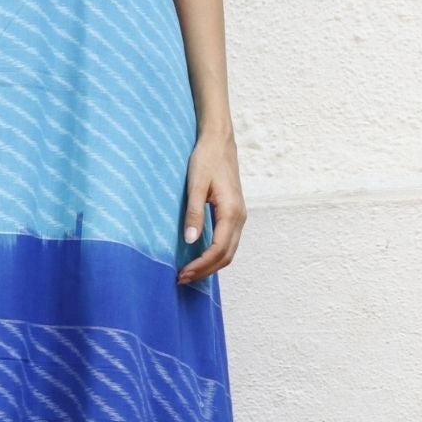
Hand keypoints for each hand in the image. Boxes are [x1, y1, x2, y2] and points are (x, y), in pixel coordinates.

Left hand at [177, 129, 246, 284]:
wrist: (219, 141)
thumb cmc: (206, 159)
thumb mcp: (196, 185)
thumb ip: (194, 213)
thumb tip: (190, 241)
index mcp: (231, 212)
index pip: (218, 250)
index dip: (201, 266)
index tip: (182, 274)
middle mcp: (240, 217)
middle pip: (226, 256)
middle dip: (205, 270)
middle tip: (182, 279)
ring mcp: (239, 216)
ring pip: (229, 251)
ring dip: (211, 265)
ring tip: (189, 272)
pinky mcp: (235, 213)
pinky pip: (228, 242)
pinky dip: (215, 255)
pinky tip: (199, 257)